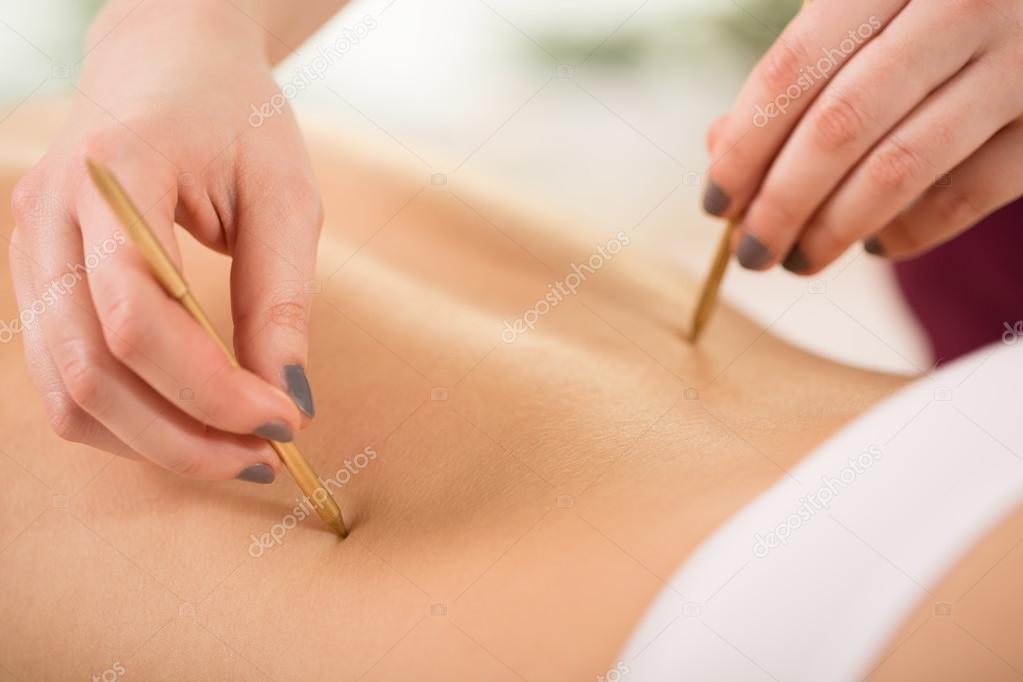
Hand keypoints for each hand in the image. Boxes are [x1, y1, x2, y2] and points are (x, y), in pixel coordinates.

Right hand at [8, 0, 322, 481]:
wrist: (168, 64)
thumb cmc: (236, 120)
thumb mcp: (285, 195)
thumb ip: (281, 297)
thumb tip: (287, 399)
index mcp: (115, 175)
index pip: (136, 316)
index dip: (211, 390)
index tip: (284, 420)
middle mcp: (48, 216)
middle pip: (90, 371)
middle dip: (183, 437)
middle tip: (262, 457)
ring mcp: (28, 249)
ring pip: (65, 390)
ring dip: (152, 442)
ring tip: (233, 450)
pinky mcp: (37, 279)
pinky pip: (63, 378)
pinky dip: (125, 420)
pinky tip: (189, 421)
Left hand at [703, 0, 1022, 272]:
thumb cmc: (933, 9)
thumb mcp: (864, 11)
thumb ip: (797, 72)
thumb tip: (719, 149)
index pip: (792, 70)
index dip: (744, 147)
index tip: (715, 204)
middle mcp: (960, 3)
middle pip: (839, 126)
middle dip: (780, 204)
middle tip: (750, 252)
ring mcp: (1019, 62)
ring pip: (898, 169)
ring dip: (833, 231)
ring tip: (798, 260)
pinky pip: (965, 196)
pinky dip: (909, 233)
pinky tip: (874, 246)